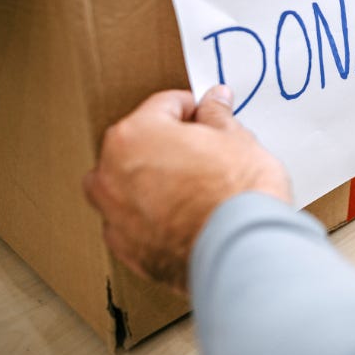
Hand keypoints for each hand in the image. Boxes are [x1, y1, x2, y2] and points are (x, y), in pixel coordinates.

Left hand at [83, 85, 290, 292]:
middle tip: (205, 153)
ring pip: (130, 185)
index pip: (164, 106)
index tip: (208, 117)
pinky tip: (187, 217)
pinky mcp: (126, 249)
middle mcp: (111, 174)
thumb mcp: (236, 139)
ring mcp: (114, 215)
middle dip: (169, 145)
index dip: (194, 109)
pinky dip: (154, 216)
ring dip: (154, 181)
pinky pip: (136, 220)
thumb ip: (217, 116)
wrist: (242, 251)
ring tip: (195, 188)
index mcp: (134, 135)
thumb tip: (214, 103)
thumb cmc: (236, 195)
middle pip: (140, 144)